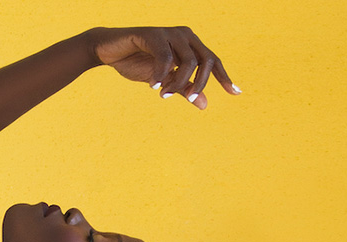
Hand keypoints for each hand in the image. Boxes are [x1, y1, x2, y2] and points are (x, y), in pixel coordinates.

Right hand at [86, 26, 238, 109]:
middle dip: (200, 83)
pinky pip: (165, 56)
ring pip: (188, 60)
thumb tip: (203, 104)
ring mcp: (169, 32)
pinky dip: (161, 74)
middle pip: (205, 60)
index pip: (212, 60)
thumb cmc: (137, 63)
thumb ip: (183, 90)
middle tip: (189, 99)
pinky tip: (152, 86)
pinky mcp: (153, 34)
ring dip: (178, 82)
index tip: (235, 93)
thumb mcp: (164, 81)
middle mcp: (184, 35)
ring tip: (163, 95)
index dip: (224, 77)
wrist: (110, 52)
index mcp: (189, 44)